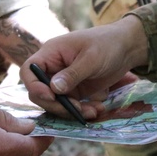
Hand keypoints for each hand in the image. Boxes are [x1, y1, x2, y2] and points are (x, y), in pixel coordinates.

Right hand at [20, 16, 147, 117]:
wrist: (127, 47)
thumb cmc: (107, 44)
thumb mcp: (91, 58)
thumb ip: (73, 74)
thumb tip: (53, 89)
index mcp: (51, 53)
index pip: (29, 70)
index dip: (34, 85)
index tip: (50, 96)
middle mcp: (53, 68)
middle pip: (40, 92)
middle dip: (56, 105)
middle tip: (76, 109)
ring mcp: (63, 81)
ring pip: (56, 103)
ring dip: (71, 111)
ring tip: (93, 111)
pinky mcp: (75, 91)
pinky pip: (71, 106)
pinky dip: (82, 111)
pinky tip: (97, 109)